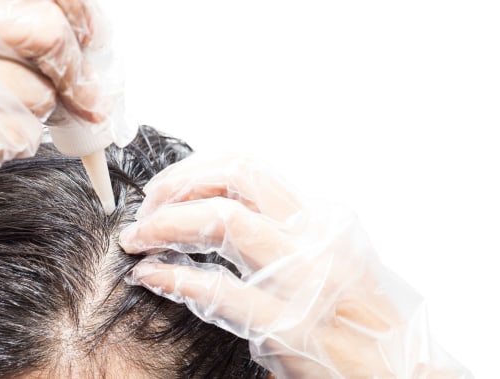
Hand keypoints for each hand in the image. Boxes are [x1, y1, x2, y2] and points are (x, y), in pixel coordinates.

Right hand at [0, 0, 108, 321]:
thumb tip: (59, 42)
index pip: (30, 1)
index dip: (74, 21)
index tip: (91, 41)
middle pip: (47, 36)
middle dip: (76, 72)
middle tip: (87, 100)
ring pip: (41, 97)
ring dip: (32, 120)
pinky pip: (23, 138)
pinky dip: (11, 148)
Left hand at [120, 154, 469, 377]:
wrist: (397, 378)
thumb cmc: (356, 325)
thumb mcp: (326, 263)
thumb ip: (280, 235)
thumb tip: (216, 213)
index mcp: (319, 221)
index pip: (247, 166)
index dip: (194, 169)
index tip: (163, 190)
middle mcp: (315, 239)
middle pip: (233, 177)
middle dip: (176, 186)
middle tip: (145, 212)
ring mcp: (304, 280)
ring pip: (223, 221)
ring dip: (167, 225)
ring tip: (138, 240)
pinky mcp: (289, 326)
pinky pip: (219, 289)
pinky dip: (174, 276)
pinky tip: (151, 276)